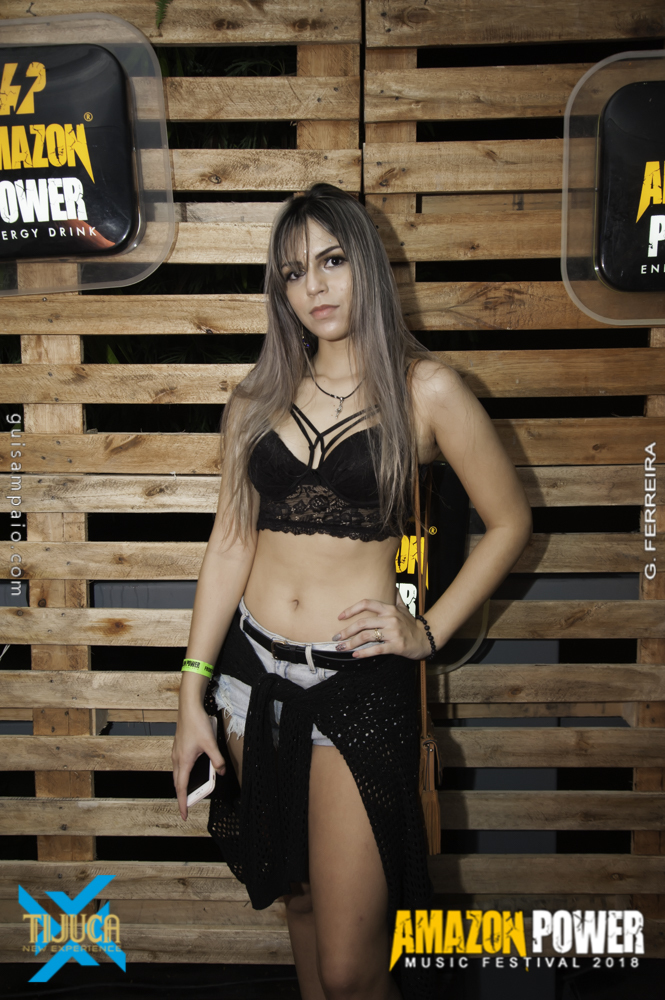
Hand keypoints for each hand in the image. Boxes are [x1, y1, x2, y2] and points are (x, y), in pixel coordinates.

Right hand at [172, 703, 225, 820]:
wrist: (188, 707)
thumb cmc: (197, 724)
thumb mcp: (211, 744)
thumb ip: (217, 760)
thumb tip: (221, 772)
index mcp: (183, 761)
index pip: (182, 788)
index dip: (183, 803)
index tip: (184, 814)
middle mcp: (177, 759)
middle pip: (178, 783)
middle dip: (182, 796)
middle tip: (187, 806)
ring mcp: (176, 752)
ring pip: (178, 774)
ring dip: (183, 784)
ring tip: (191, 792)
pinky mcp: (179, 747)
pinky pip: (179, 765)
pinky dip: (183, 774)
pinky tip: (192, 771)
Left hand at [332, 591, 432, 660]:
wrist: (426, 638)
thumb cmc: (411, 624)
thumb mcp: (404, 608)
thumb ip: (395, 597)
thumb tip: (391, 585)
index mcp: (389, 609)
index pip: (367, 603)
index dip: (351, 609)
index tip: (340, 616)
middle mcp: (390, 619)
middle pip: (363, 623)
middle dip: (346, 631)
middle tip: (336, 637)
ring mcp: (393, 633)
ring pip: (367, 637)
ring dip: (351, 643)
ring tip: (342, 648)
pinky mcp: (396, 646)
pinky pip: (376, 649)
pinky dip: (364, 653)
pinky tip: (355, 655)